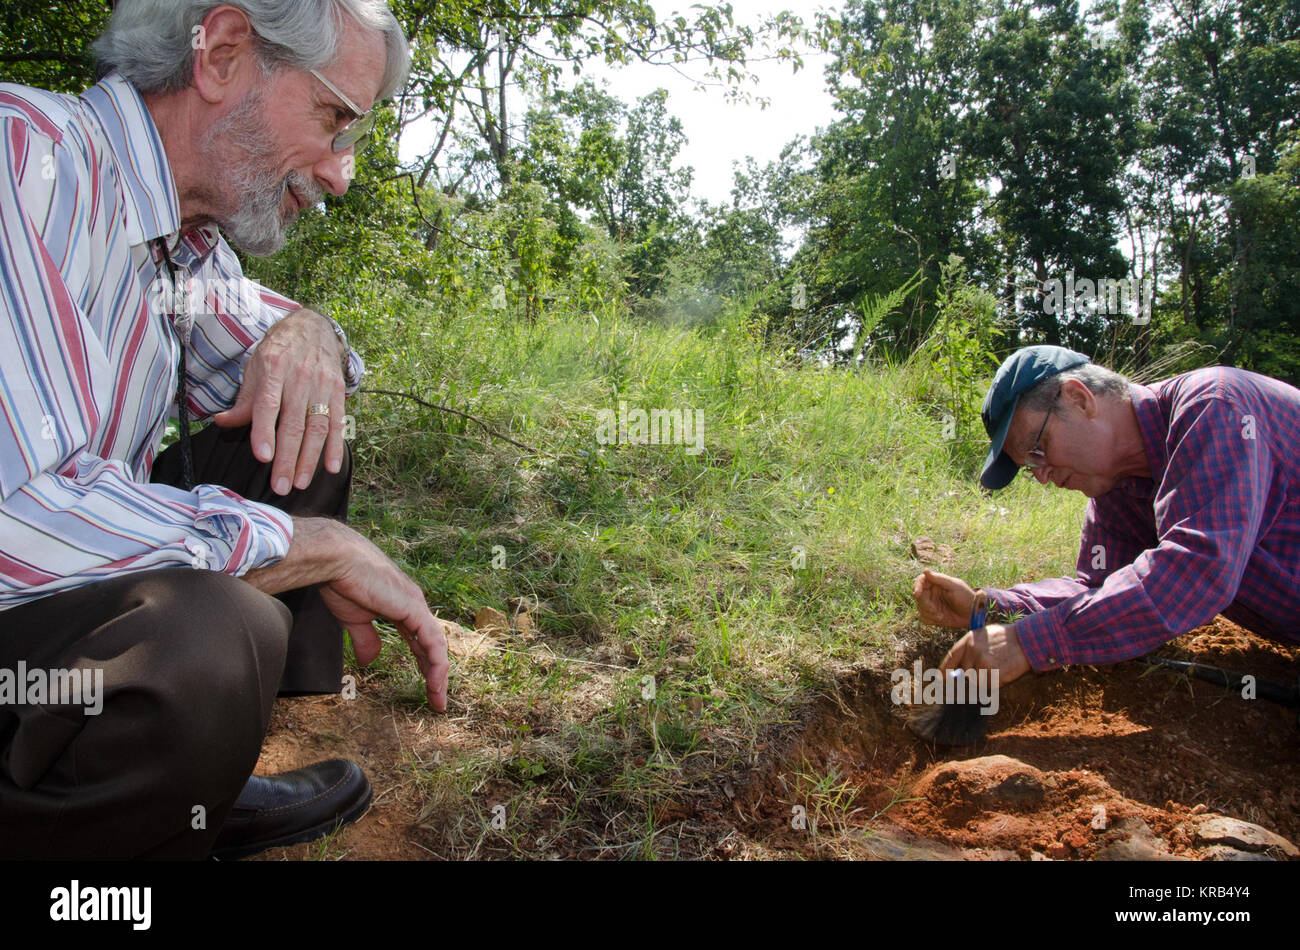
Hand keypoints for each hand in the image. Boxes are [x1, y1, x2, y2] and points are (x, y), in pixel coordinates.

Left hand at [214, 309, 347, 494]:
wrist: (313, 328)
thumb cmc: (279, 352)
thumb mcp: (255, 367)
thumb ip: (244, 400)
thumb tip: (222, 422)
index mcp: (273, 369)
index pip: (268, 405)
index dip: (265, 432)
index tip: (263, 457)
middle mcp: (299, 377)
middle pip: (293, 424)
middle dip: (287, 458)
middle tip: (280, 486)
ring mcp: (321, 384)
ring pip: (316, 427)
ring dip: (309, 458)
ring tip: (300, 482)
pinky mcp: (338, 391)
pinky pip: (337, 422)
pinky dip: (335, 446)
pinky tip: (331, 467)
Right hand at [243, 519, 449, 710]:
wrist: (335, 561)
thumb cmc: (342, 582)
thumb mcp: (355, 619)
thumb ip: (367, 639)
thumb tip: (370, 661)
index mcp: (402, 607)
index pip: (420, 641)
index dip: (424, 664)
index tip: (426, 687)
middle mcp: (414, 606)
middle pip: (432, 646)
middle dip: (435, 674)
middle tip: (437, 700)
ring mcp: (416, 606)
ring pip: (436, 646)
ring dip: (439, 674)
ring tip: (437, 699)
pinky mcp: (413, 608)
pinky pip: (432, 640)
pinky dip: (436, 662)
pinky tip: (435, 680)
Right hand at [912, 569, 976, 627]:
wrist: (974, 615)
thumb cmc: (966, 597)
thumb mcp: (955, 586)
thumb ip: (940, 579)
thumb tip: (925, 570)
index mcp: (936, 583)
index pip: (921, 581)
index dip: (917, 586)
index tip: (917, 594)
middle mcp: (932, 593)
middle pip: (919, 596)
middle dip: (926, 604)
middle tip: (935, 610)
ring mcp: (932, 604)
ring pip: (920, 608)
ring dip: (929, 613)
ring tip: (942, 616)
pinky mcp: (933, 616)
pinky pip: (923, 618)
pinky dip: (930, 619)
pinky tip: (941, 619)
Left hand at [941, 622, 1030, 685]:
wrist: (1026, 641)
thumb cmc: (1004, 638)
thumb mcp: (982, 635)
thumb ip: (969, 649)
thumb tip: (957, 669)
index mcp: (968, 641)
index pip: (950, 658)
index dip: (943, 670)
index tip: (941, 678)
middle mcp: (973, 653)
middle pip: (963, 673)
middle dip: (971, 674)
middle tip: (984, 668)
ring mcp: (984, 665)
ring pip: (975, 681)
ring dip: (982, 679)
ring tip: (995, 666)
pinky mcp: (995, 675)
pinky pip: (987, 686)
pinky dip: (993, 682)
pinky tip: (1001, 671)